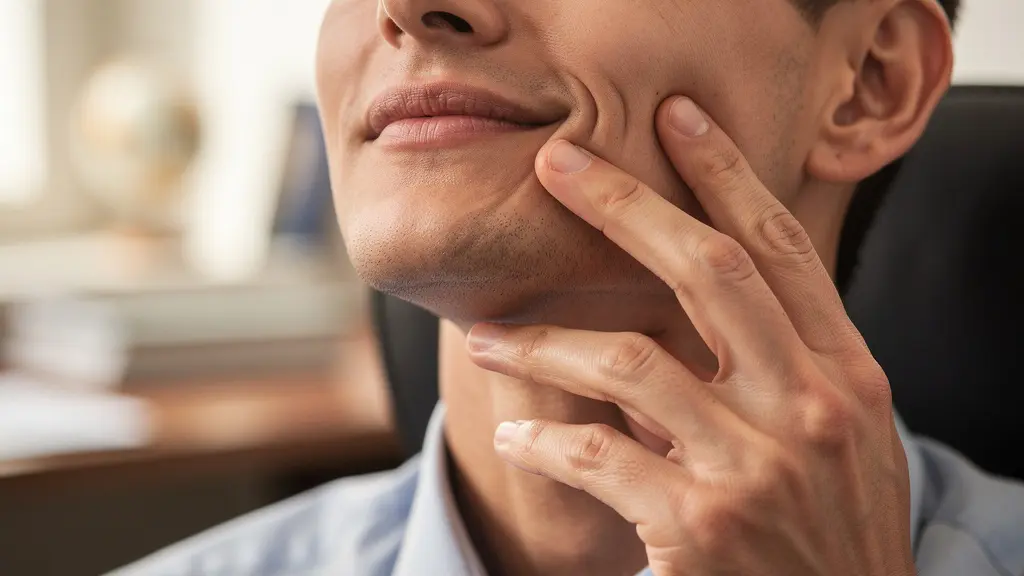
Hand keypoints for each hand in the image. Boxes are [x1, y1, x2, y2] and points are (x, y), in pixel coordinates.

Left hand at [466, 96, 914, 575]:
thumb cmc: (834, 534)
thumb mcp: (841, 442)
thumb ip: (783, 371)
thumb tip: (678, 316)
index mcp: (847, 376)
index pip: (782, 251)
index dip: (728, 175)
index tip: (679, 120)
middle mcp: (810, 408)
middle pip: (708, 270)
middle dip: (626, 204)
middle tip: (558, 164)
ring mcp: (756, 466)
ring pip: (628, 361)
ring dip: (543, 343)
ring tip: (488, 337)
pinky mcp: (700, 524)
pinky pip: (597, 453)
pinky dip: (544, 439)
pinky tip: (515, 436)